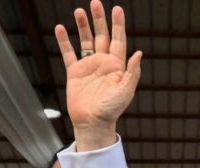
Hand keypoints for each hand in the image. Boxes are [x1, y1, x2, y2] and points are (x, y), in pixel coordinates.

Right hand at [54, 0, 141, 150]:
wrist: (92, 123)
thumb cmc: (111, 110)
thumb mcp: (125, 91)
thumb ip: (132, 72)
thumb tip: (138, 53)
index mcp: (116, 65)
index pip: (118, 39)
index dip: (118, 24)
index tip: (116, 9)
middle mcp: (102, 62)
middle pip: (101, 35)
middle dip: (99, 19)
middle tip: (95, 3)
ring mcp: (88, 66)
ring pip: (85, 40)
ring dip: (83, 26)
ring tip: (79, 11)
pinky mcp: (74, 73)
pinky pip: (69, 53)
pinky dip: (64, 41)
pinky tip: (61, 28)